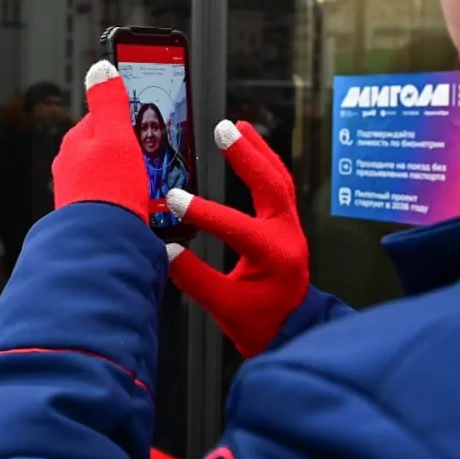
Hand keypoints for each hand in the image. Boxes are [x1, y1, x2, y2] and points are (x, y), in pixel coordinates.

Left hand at [51, 60, 148, 221]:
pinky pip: (111, 198)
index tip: (145, 122)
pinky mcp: (90, 215)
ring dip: (128, 176)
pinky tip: (139, 205)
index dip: (128, 119)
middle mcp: (71, 167)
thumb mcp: (116, 133)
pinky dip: (126, 198)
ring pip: (109, 174)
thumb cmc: (108, 190)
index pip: (102, 118)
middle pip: (107, 148)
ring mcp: (79, 192)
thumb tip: (100, 67)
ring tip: (148, 182)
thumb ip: (108, 99)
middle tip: (151, 156)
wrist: (101, 243)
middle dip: (129, 151)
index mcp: (75, 142)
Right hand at [165, 120, 308, 356]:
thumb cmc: (261, 324)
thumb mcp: (225, 307)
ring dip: (259, 151)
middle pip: (272, 184)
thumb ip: (195, 279)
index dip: (204, 212)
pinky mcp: (287, 225)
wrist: (293, 331)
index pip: (236, 227)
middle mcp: (288, 235)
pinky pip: (279, 186)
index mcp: (274, 256)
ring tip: (238, 127)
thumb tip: (165, 252)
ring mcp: (291, 227)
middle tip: (224, 130)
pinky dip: (265, 163)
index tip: (174, 200)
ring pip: (279, 179)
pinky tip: (250, 147)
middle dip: (248, 155)